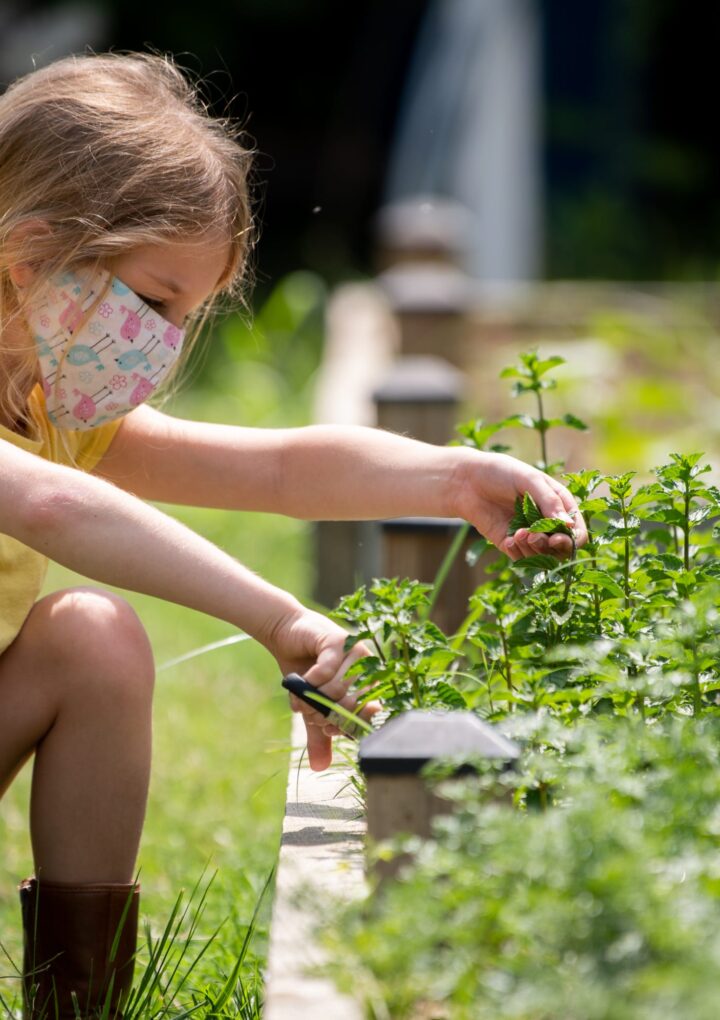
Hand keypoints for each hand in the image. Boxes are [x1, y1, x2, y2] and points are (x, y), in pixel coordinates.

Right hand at [265, 605, 379, 770]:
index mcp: (369, 683)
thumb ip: (319, 733)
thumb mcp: (312, 707)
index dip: (348, 725)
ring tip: (301, 702)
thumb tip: (320, 767)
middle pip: (354, 703)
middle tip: (310, 716)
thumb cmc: (306, 671)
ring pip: (339, 688)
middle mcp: (368, 667)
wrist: (287, 636)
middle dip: (328, 715)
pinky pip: (326, 670)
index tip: (328, 729)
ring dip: (315, 700)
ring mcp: (355, 652)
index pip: (368, 713)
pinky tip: (302, 680)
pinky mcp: (338, 639)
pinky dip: (311, 681)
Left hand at [452, 450, 586, 560]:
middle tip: (533, 537)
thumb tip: (570, 526)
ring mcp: (529, 534)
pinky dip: (517, 553)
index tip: (556, 538)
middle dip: (551, 547)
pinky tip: (508, 539)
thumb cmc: (501, 473)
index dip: (572, 539)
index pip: (577, 531)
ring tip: (517, 534)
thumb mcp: (529, 480)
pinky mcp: (511, 543)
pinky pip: (522, 558)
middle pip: (562, 548)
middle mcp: (547, 521)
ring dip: (532, 549)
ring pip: (543, 556)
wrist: (467, 480)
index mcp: (559, 504)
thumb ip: (550, 502)